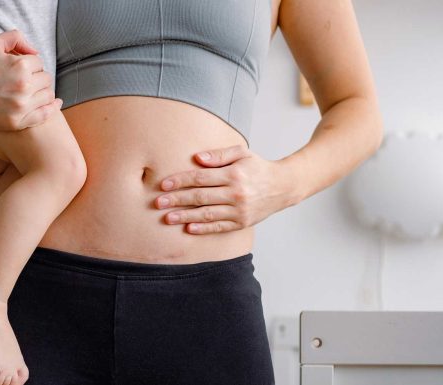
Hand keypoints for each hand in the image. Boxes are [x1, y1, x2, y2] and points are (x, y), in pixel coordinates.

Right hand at [0, 29, 61, 134]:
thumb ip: (15, 38)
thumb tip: (35, 50)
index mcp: (20, 65)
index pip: (38, 62)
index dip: (29, 64)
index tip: (19, 69)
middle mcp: (24, 86)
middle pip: (45, 79)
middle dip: (37, 77)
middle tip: (25, 81)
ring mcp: (21, 106)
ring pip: (48, 95)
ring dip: (43, 91)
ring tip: (33, 91)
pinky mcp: (17, 122)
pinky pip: (45, 114)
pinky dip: (51, 108)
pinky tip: (54, 104)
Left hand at [154, 145, 298, 233]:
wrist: (283, 186)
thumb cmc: (258, 167)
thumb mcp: (242, 153)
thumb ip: (219, 155)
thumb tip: (196, 158)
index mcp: (233, 174)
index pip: (200, 178)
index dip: (180, 181)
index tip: (163, 184)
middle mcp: (236, 193)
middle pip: (200, 197)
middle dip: (177, 200)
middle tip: (158, 202)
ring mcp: (239, 210)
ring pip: (206, 214)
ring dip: (185, 216)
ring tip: (168, 217)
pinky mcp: (242, 223)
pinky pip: (219, 227)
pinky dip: (203, 228)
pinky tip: (188, 228)